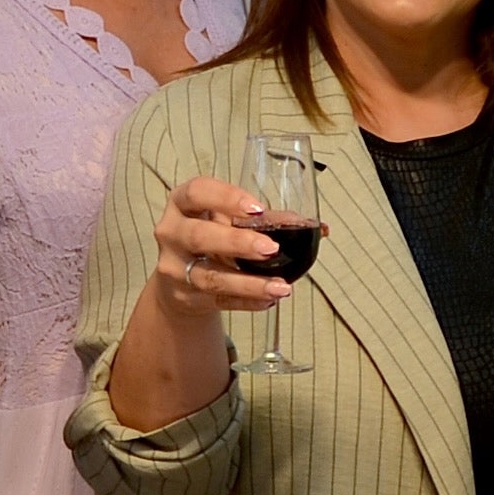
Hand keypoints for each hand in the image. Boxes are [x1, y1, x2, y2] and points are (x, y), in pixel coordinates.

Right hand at [147, 176, 291, 322]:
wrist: (180, 279)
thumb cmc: (212, 237)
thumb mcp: (228, 221)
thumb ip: (266, 221)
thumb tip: (320, 229)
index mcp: (183, 204)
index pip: (197, 193)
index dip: (226, 198)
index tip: (257, 209)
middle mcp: (172, 233)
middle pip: (199, 236)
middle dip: (237, 242)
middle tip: (270, 248)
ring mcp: (176, 268)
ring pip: (210, 276)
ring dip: (248, 283)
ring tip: (280, 286)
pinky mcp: (186, 297)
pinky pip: (219, 300)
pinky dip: (247, 301)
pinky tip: (269, 300)